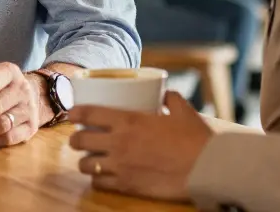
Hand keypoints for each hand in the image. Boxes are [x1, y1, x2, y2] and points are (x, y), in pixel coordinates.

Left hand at [70, 92, 212, 202]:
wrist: (206, 169)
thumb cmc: (196, 139)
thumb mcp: (184, 110)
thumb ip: (171, 99)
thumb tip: (165, 95)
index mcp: (129, 120)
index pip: (88, 114)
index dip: (74, 113)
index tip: (72, 113)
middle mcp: (118, 143)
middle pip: (79, 142)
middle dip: (75, 140)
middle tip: (80, 139)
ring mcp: (120, 166)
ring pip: (85, 165)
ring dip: (85, 162)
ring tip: (90, 160)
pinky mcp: (127, 185)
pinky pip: (99, 184)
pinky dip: (97, 180)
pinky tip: (102, 177)